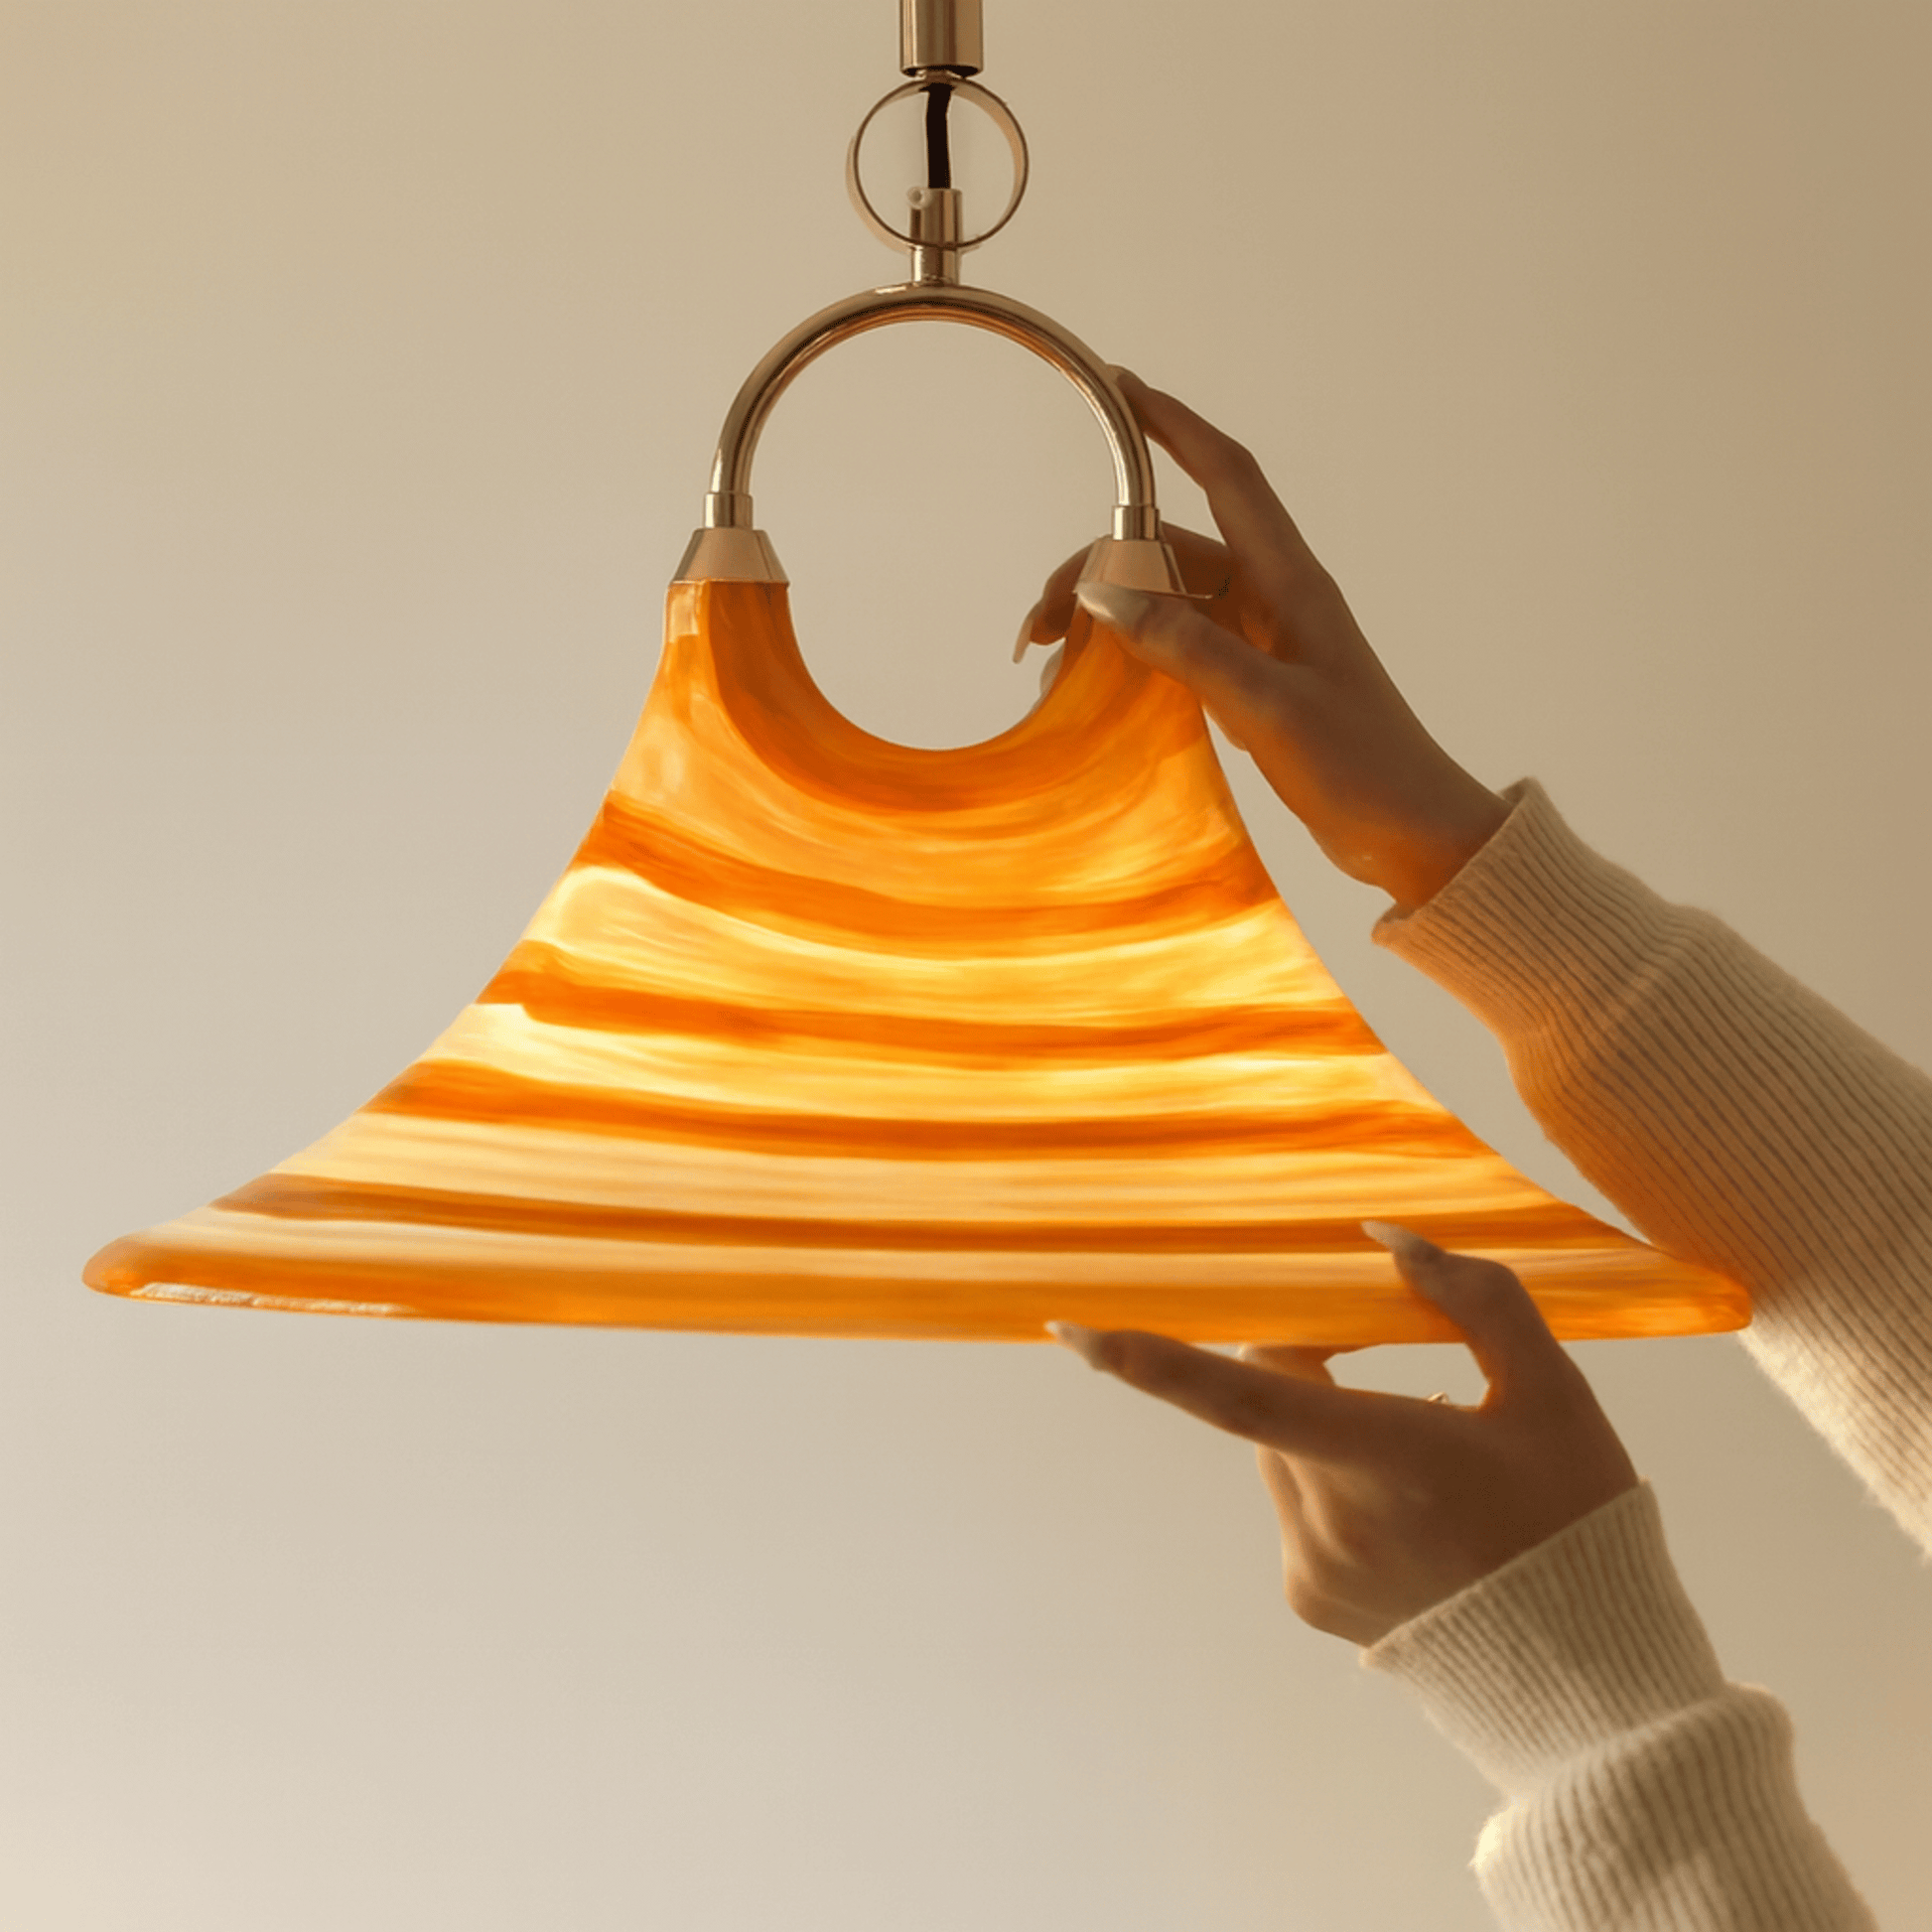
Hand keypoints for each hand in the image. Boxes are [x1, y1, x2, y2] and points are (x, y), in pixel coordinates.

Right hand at [1021, 371, 1507, 914]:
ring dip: (1111, 615)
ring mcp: (1265, 641)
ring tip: (1055, 658)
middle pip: (1173, 548)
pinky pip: (1182, 646)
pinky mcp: (1257, 684)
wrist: (1415, 833)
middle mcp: (1276, 598)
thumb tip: (1110, 596)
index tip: (1123, 389)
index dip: (1175, 426)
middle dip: (1100, 564)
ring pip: (1169, 600)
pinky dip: (1136, 653)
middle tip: (1040, 621)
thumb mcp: (1270, 709)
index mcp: (1293, 583)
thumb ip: (1192, 650)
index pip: (1227, 478)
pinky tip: (1099, 683)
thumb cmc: (1362, 767)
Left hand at [1047, 1224, 1639, 1646]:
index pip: (1244, 1397)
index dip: (1154, 1359)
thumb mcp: (1553, 1396)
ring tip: (1426, 1466)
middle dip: (1312, 1371)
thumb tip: (1386, 1241)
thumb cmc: (1576, 1523)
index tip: (1075, 1330)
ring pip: (1279, 1452)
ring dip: (1323, 1430)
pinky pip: (1295, 1508)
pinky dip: (1334, 1486)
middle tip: (1397, 1371)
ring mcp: (1312, 1565)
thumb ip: (1476, 1298)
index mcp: (1390, 1455)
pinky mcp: (1308, 1599)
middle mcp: (1332, 1516)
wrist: (1592, 1685)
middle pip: (1271, 1401)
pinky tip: (1415, 1517)